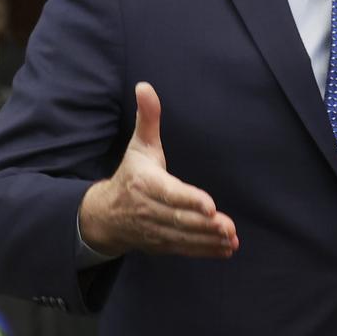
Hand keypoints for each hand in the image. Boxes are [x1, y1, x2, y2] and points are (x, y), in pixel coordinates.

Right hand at [79, 82, 238, 257]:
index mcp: (144, 183)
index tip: (209, 205)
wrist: (105, 215)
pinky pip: (184, 249)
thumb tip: (145, 85)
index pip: (168, 193)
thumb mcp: (138, 145)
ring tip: (231, 238)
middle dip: (204, 224)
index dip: (189, 200)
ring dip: (208, 240)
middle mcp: (148, 209)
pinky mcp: (161, 244)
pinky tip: (226, 249)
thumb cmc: (130, 174)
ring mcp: (154, 230)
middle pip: (178, 219)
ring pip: (183, 237)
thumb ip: (147, 118)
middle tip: (227, 226)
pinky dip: (205, 251)